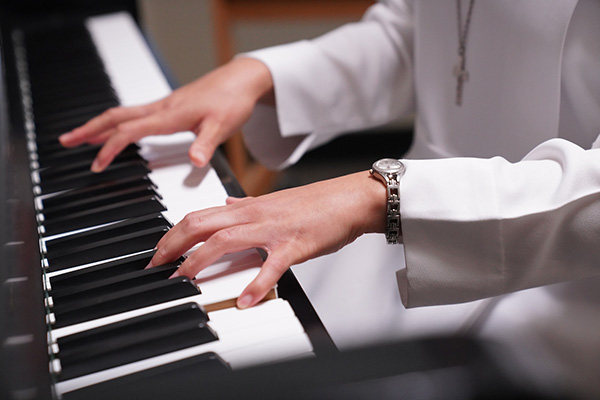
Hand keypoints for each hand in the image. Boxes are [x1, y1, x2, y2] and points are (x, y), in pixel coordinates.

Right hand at [59, 57, 273, 171]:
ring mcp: (164, 105)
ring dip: (99, 124)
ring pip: (122, 113)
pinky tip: (117, 129)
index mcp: (170, 115)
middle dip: (89, 129)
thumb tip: (195, 161)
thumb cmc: (232, 100)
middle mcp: (162, 108)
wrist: (241, 79)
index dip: (110, 148)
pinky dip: (118, 122)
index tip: (96, 164)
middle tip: (66, 141)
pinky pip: (135, 113)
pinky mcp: (170, 106)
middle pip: (116, 117)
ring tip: (81, 136)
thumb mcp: (222, 126)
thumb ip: (206, 144)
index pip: (130, 131)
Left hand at [147, 171, 386, 307]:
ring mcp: (273, 229)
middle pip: (202, 224)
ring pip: (226, 240)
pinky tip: (244, 301)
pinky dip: (256, 284)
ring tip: (184, 280)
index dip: (174, 233)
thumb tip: (225, 204)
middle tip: (157, 267)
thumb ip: (246, 204)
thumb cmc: (316, 203)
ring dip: (199, 260)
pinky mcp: (294, 245)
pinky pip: (271, 265)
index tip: (159, 251)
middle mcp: (255, 215)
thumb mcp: (274, 201)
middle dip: (173, 245)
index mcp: (249, 207)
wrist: (349, 199)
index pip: (200, 215)